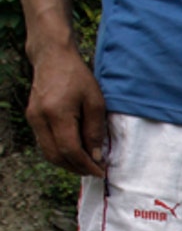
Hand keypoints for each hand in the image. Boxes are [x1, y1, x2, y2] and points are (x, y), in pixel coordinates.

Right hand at [25, 47, 106, 176]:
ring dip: (67, 163)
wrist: (53, 58)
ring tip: (86, 164)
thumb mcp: (95, 102)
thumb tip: (96, 156)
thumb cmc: (77, 77)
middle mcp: (40, 119)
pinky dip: (60, 152)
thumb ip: (95, 131)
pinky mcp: (32, 117)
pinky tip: (75, 152)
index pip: (70, 150)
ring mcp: (33, 118)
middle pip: (56, 156)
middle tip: (94, 171)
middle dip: (76, 168)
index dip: (86, 165)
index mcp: (56, 114)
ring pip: (48, 152)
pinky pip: (45, 143)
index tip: (100, 172)